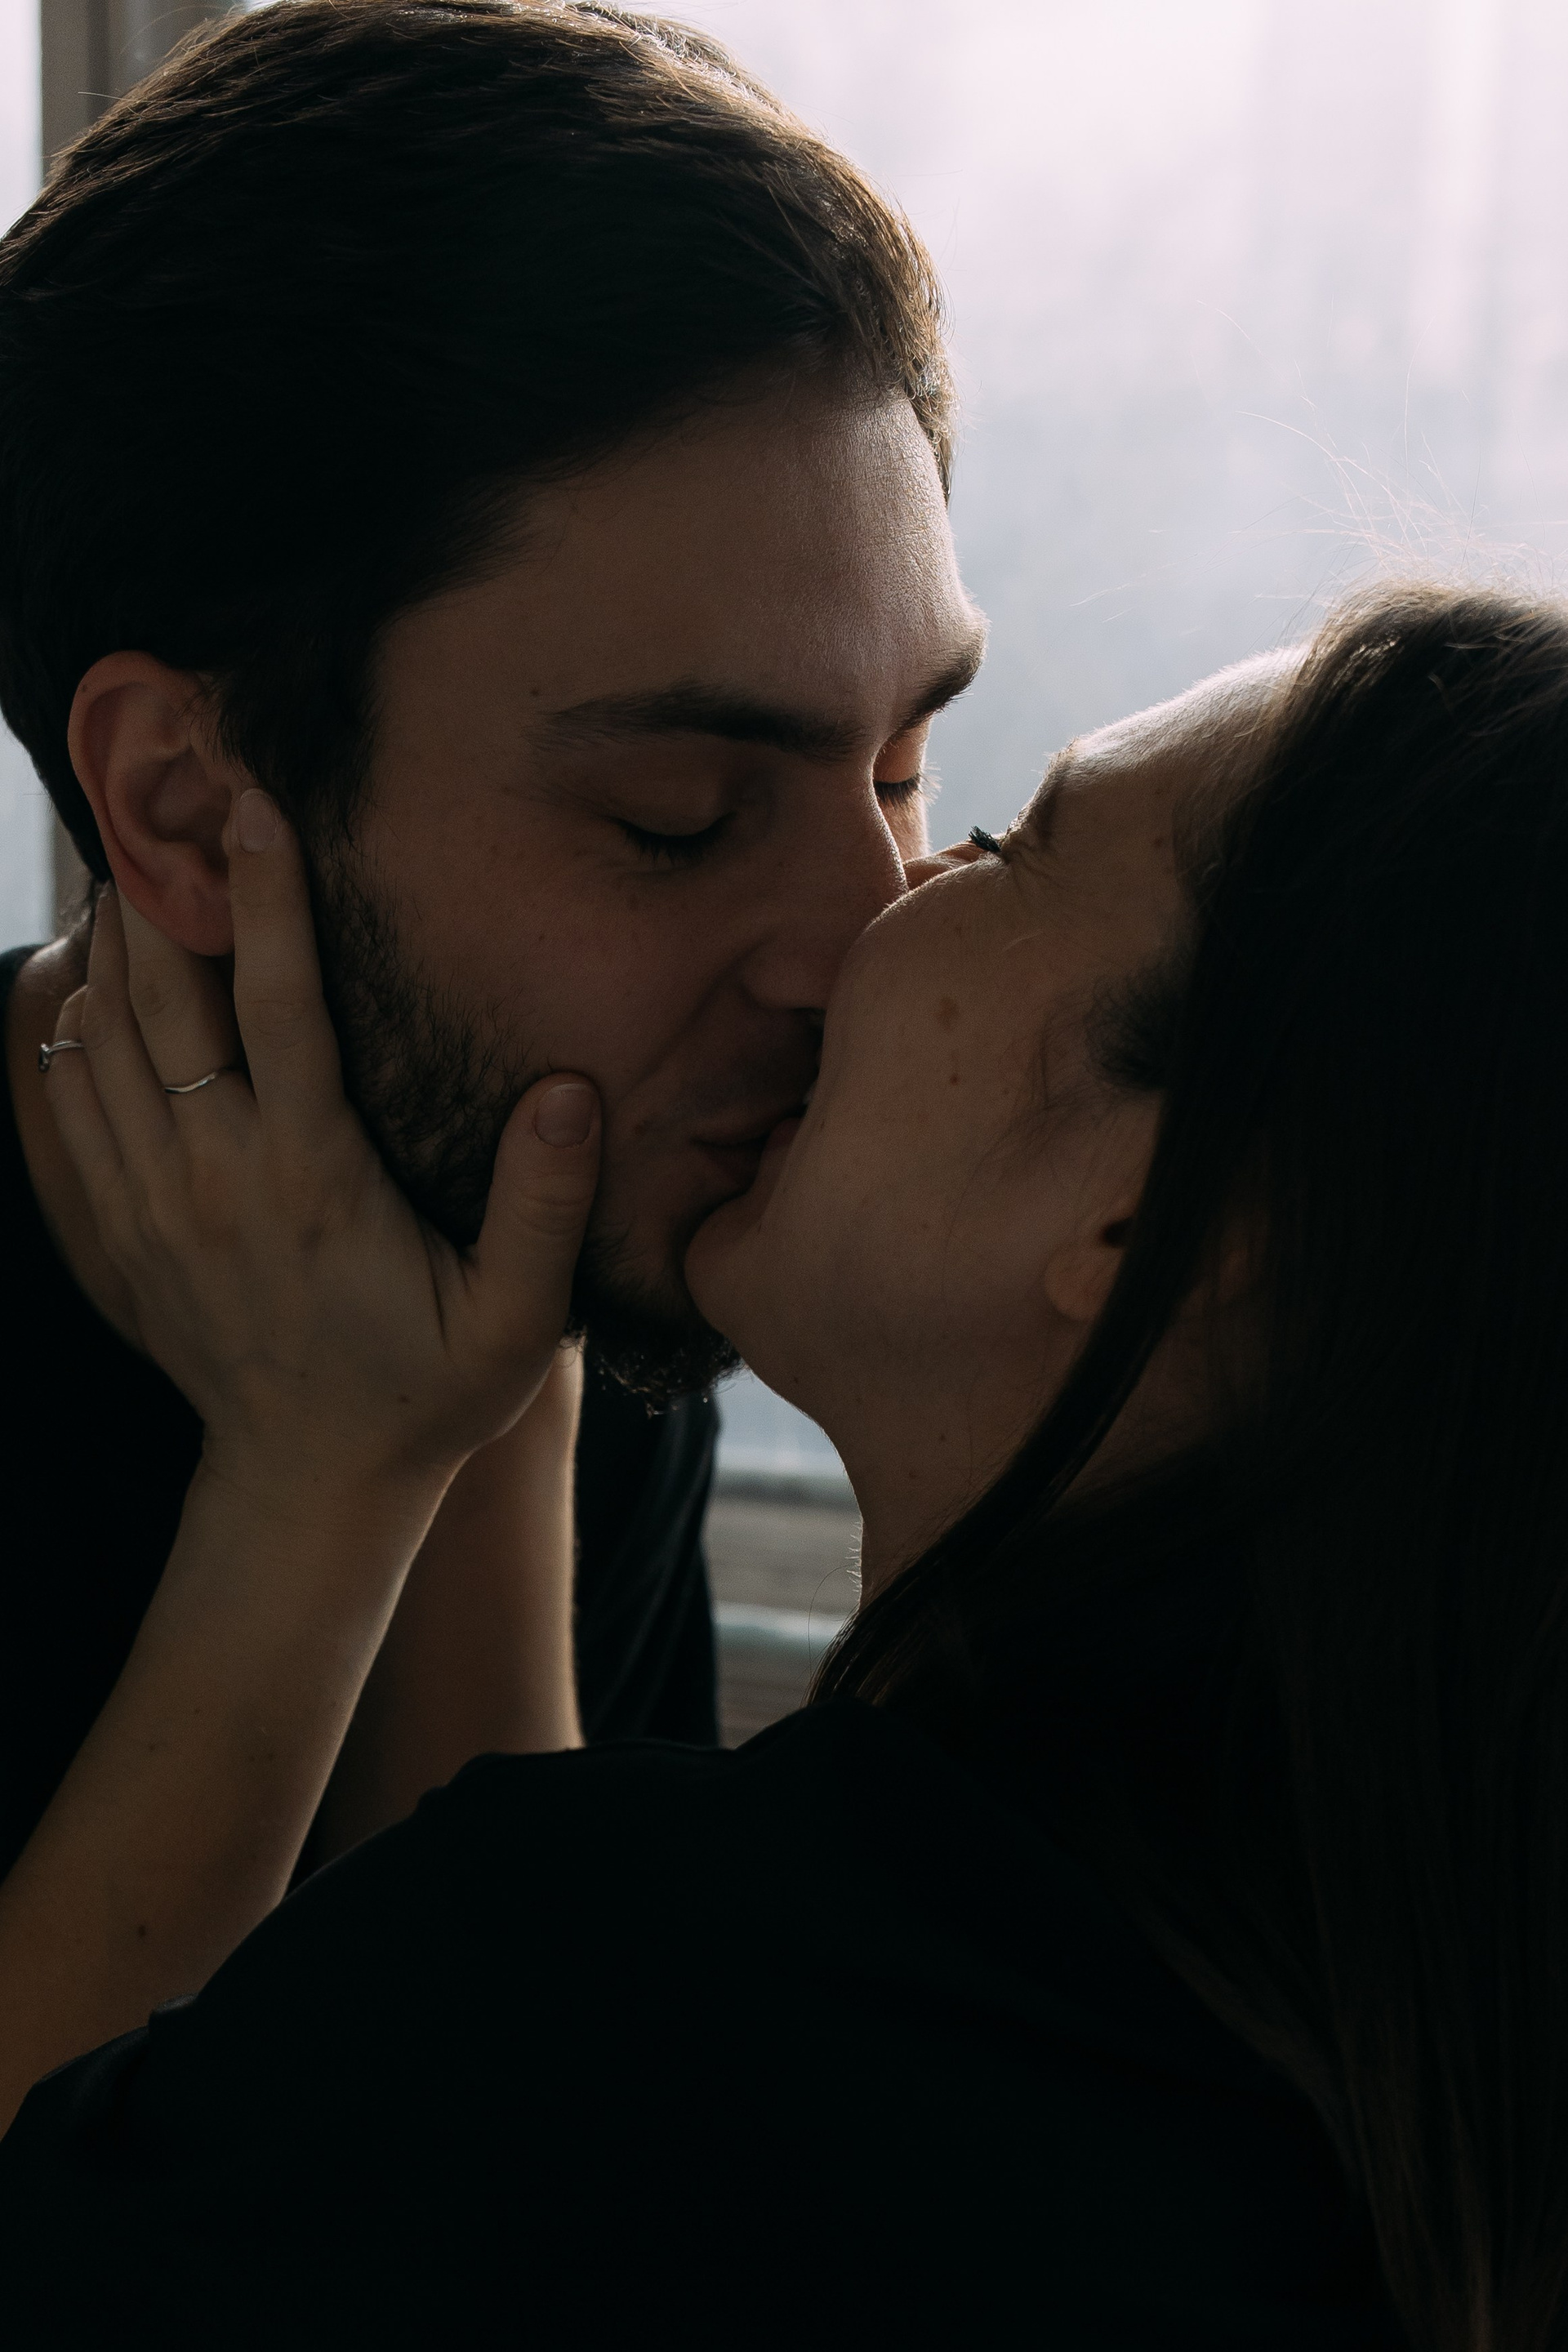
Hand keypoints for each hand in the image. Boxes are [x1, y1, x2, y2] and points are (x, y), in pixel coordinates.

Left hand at [43, 788, 598, 1512]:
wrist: (308, 1485)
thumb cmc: (426, 1392)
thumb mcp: (515, 1322)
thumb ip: (542, 1206)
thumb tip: (567, 1090)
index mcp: (314, 1180)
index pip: (279, 1007)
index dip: (268, 898)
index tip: (255, 805)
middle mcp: (217, 1177)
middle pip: (163, 999)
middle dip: (161, 887)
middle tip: (168, 793)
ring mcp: (154, 1202)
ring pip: (103, 1038)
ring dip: (111, 942)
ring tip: (132, 856)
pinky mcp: (120, 1227)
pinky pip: (69, 1100)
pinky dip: (72, 1024)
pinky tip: (92, 972)